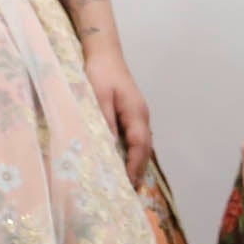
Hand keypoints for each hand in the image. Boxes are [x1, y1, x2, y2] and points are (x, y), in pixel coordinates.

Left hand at [83, 52, 157, 185]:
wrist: (104, 52)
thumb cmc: (99, 72)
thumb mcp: (97, 95)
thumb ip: (104, 119)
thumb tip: (108, 144)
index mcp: (136, 114)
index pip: (139, 146)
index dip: (134, 166)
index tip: (128, 183)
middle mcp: (142, 117)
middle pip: (145, 149)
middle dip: (139, 170)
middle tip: (131, 191)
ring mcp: (139, 115)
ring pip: (142, 144)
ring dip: (137, 163)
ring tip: (129, 181)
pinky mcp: (131, 113)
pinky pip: (136, 138)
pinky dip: (133, 152)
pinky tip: (125, 160)